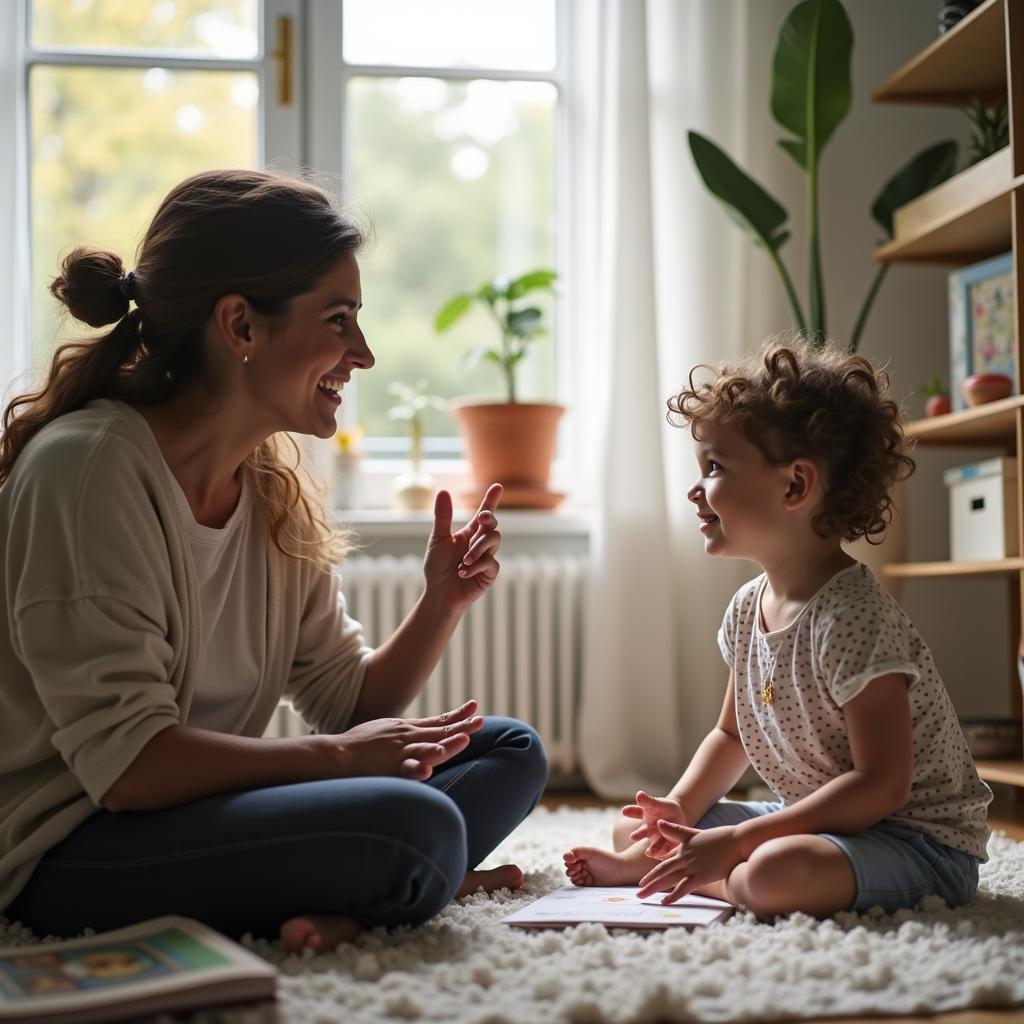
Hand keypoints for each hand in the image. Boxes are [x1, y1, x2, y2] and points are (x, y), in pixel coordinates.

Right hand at [331, 700, 483, 780]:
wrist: (336, 754)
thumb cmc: (362, 744)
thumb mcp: (390, 730)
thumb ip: (410, 731)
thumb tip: (428, 732)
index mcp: (408, 728)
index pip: (439, 721)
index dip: (458, 715)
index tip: (475, 707)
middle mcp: (407, 737)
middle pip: (439, 732)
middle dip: (462, 727)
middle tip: (480, 721)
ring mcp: (398, 752)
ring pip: (425, 748)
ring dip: (445, 745)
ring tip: (463, 741)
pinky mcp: (387, 768)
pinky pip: (403, 770)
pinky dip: (415, 771)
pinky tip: (427, 772)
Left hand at [423, 484, 502, 615]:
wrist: (438, 593)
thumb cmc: (437, 567)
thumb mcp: (438, 539)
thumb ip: (443, 517)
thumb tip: (443, 490)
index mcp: (470, 533)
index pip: (484, 513)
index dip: (491, 500)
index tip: (498, 486)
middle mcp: (481, 543)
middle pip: (493, 525)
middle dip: (489, 519)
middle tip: (482, 517)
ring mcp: (487, 557)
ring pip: (494, 540)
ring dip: (478, 547)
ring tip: (462, 561)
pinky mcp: (490, 573)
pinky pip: (491, 562)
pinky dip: (476, 565)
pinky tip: (463, 572)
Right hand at [622, 791, 687, 856]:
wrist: (678, 819)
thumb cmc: (666, 809)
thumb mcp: (659, 803)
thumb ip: (649, 801)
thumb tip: (639, 794)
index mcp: (645, 815)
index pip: (637, 811)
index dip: (631, 811)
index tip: (624, 810)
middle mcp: (649, 829)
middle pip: (643, 832)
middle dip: (638, 835)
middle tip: (632, 837)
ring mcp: (657, 838)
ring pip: (653, 844)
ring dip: (651, 849)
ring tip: (648, 853)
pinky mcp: (667, 846)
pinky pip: (665, 850)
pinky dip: (663, 854)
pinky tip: (661, 856)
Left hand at [635, 822, 743, 903]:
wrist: (736, 840)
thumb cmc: (720, 838)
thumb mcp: (695, 833)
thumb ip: (677, 832)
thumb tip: (659, 823)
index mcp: (683, 849)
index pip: (664, 863)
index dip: (653, 872)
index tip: (643, 881)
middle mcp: (684, 858)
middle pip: (662, 871)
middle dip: (648, 882)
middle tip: (637, 893)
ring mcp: (692, 866)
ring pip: (668, 878)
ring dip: (654, 888)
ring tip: (642, 896)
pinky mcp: (702, 875)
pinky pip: (684, 887)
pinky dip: (673, 895)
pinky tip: (664, 902)